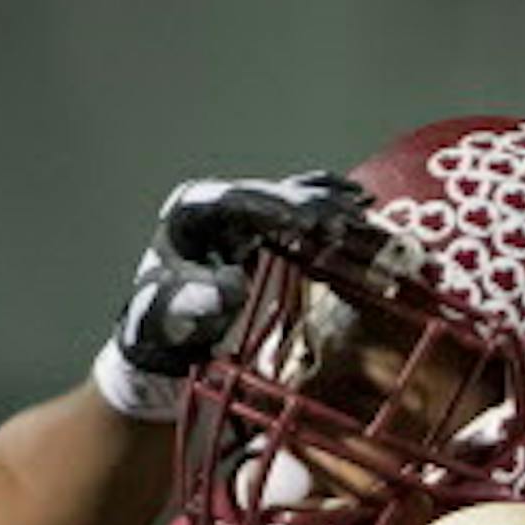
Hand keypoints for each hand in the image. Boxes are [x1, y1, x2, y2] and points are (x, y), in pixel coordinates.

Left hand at [113, 170, 371, 378]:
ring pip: (291, 193)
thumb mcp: (174, 312)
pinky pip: (300, 206)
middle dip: (309, 205)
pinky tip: (361, 202)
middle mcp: (218, 199)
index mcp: (192, 208)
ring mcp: (240, 208)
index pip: (237, 200)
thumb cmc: (163, 319)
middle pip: (271, 193)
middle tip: (345, 222)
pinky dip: (328, 205)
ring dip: (327, 204)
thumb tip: (234, 287)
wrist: (165, 331)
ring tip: (361, 214)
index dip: (273, 208)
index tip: (304, 221)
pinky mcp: (260, 223)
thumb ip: (198, 300)